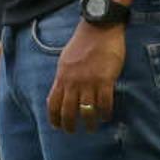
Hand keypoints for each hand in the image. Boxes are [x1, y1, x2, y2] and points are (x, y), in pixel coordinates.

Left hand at [47, 20, 125, 134]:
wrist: (99, 27)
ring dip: (89, 123)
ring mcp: (89, 82)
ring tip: (92, 128)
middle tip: (74, 131)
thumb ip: (64, 76)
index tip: (57, 126)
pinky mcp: (105, 80)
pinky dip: (105, 113)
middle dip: (69, 125)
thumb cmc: (83, 42)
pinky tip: (106, 116)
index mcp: (62, 77)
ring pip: (86, 111)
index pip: (52, 103)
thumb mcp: (65, 59)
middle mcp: (73, 82)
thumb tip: (61, 89)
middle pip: (68, 111)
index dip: (54, 118)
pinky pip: (104, 103)